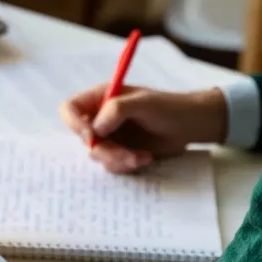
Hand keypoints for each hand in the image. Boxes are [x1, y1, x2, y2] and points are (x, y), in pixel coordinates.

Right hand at [60, 85, 227, 173]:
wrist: (191, 126)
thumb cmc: (169, 107)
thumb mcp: (143, 103)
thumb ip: (116, 110)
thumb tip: (95, 128)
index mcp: (101, 97)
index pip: (70, 109)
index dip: (74, 124)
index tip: (91, 137)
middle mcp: (101, 116)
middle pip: (83, 138)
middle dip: (104, 150)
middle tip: (126, 155)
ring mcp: (110, 136)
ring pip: (97, 155)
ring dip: (118, 159)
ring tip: (142, 157)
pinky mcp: (120, 151)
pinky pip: (111, 164)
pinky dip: (126, 164)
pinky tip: (145, 158)